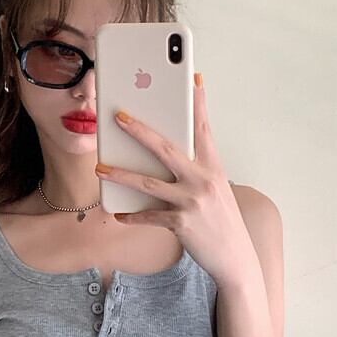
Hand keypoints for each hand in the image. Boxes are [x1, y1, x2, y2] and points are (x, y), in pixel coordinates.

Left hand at [94, 74, 254, 288]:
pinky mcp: (182, 223)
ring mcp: (192, 201)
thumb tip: (166, 153)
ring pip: (148, 183)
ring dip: (121, 175)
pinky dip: (132, 215)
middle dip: (139, 130)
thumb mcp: (215, 188)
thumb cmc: (221, 219)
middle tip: (118, 117)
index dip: (198, 102)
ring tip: (100, 169)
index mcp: (213, 166)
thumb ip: (196, 169)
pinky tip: (118, 213)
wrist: (235, 257)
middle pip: (165, 148)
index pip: (203, 128)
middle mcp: (203, 180)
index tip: (191, 78)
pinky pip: (149, 216)